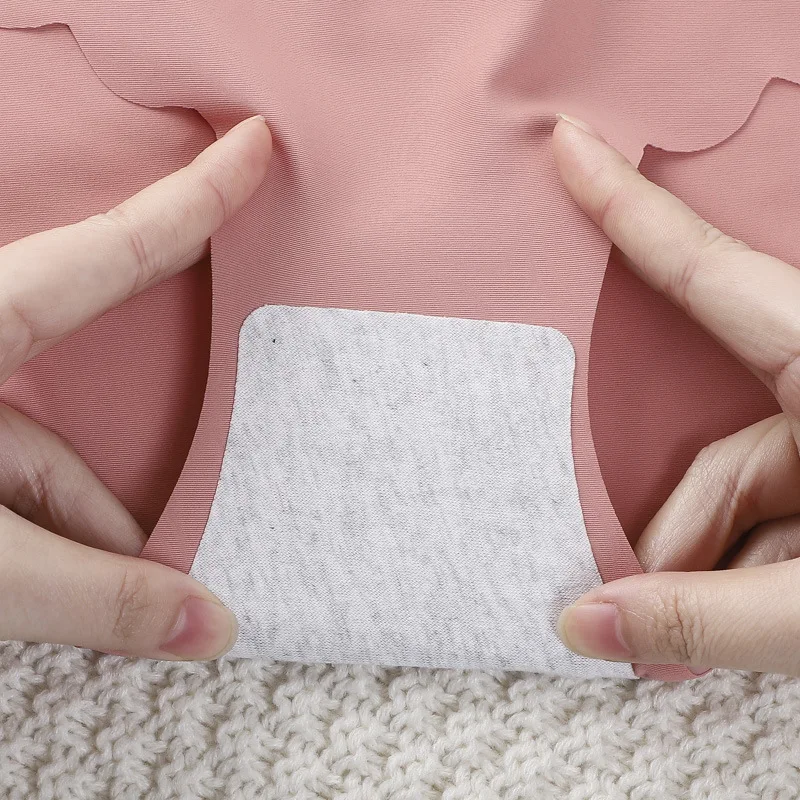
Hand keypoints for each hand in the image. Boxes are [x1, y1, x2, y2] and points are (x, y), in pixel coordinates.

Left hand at [0, 115, 270, 658]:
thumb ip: (87, 591)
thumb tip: (207, 624)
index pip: (113, 251)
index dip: (195, 198)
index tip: (253, 143)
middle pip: (63, 421)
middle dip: (112, 511)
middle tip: (171, 574)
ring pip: (18, 474)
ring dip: (61, 545)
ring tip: (97, 605)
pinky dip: (18, 544)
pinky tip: (29, 592)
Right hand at [553, 114, 799, 675]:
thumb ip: (705, 621)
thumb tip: (581, 623)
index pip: (709, 275)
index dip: (630, 209)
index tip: (571, 144)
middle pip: (723, 450)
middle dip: (672, 536)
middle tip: (619, 599)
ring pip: (757, 494)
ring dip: (714, 568)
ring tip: (683, 641)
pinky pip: (791, 515)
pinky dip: (759, 572)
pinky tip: (742, 623)